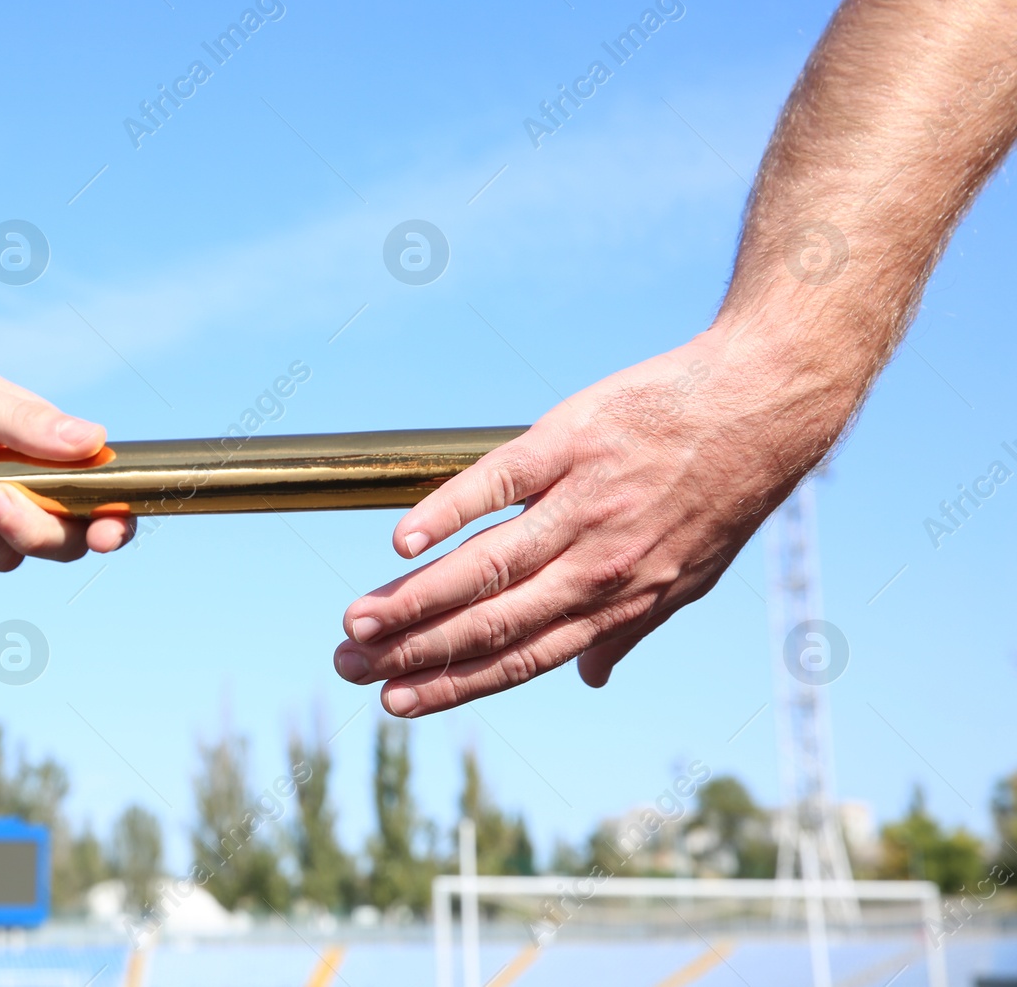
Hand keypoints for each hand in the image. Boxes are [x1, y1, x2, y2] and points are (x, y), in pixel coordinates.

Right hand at [333, 328, 848, 715]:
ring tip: (356, 619)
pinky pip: (497, 484)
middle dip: (412, 651)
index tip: (395, 703)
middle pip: (489, 621)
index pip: (519, 657)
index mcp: (617, 602)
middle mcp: (596, 565)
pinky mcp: (568, 442)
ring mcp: (582, 504)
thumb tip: (590, 678)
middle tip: (346, 664)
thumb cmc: (721, 496)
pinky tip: (402, 541)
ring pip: (485, 565)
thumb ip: (629, 629)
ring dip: (414, 599)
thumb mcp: (688, 579)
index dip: (453, 685)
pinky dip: (447, 512)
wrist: (761, 404)